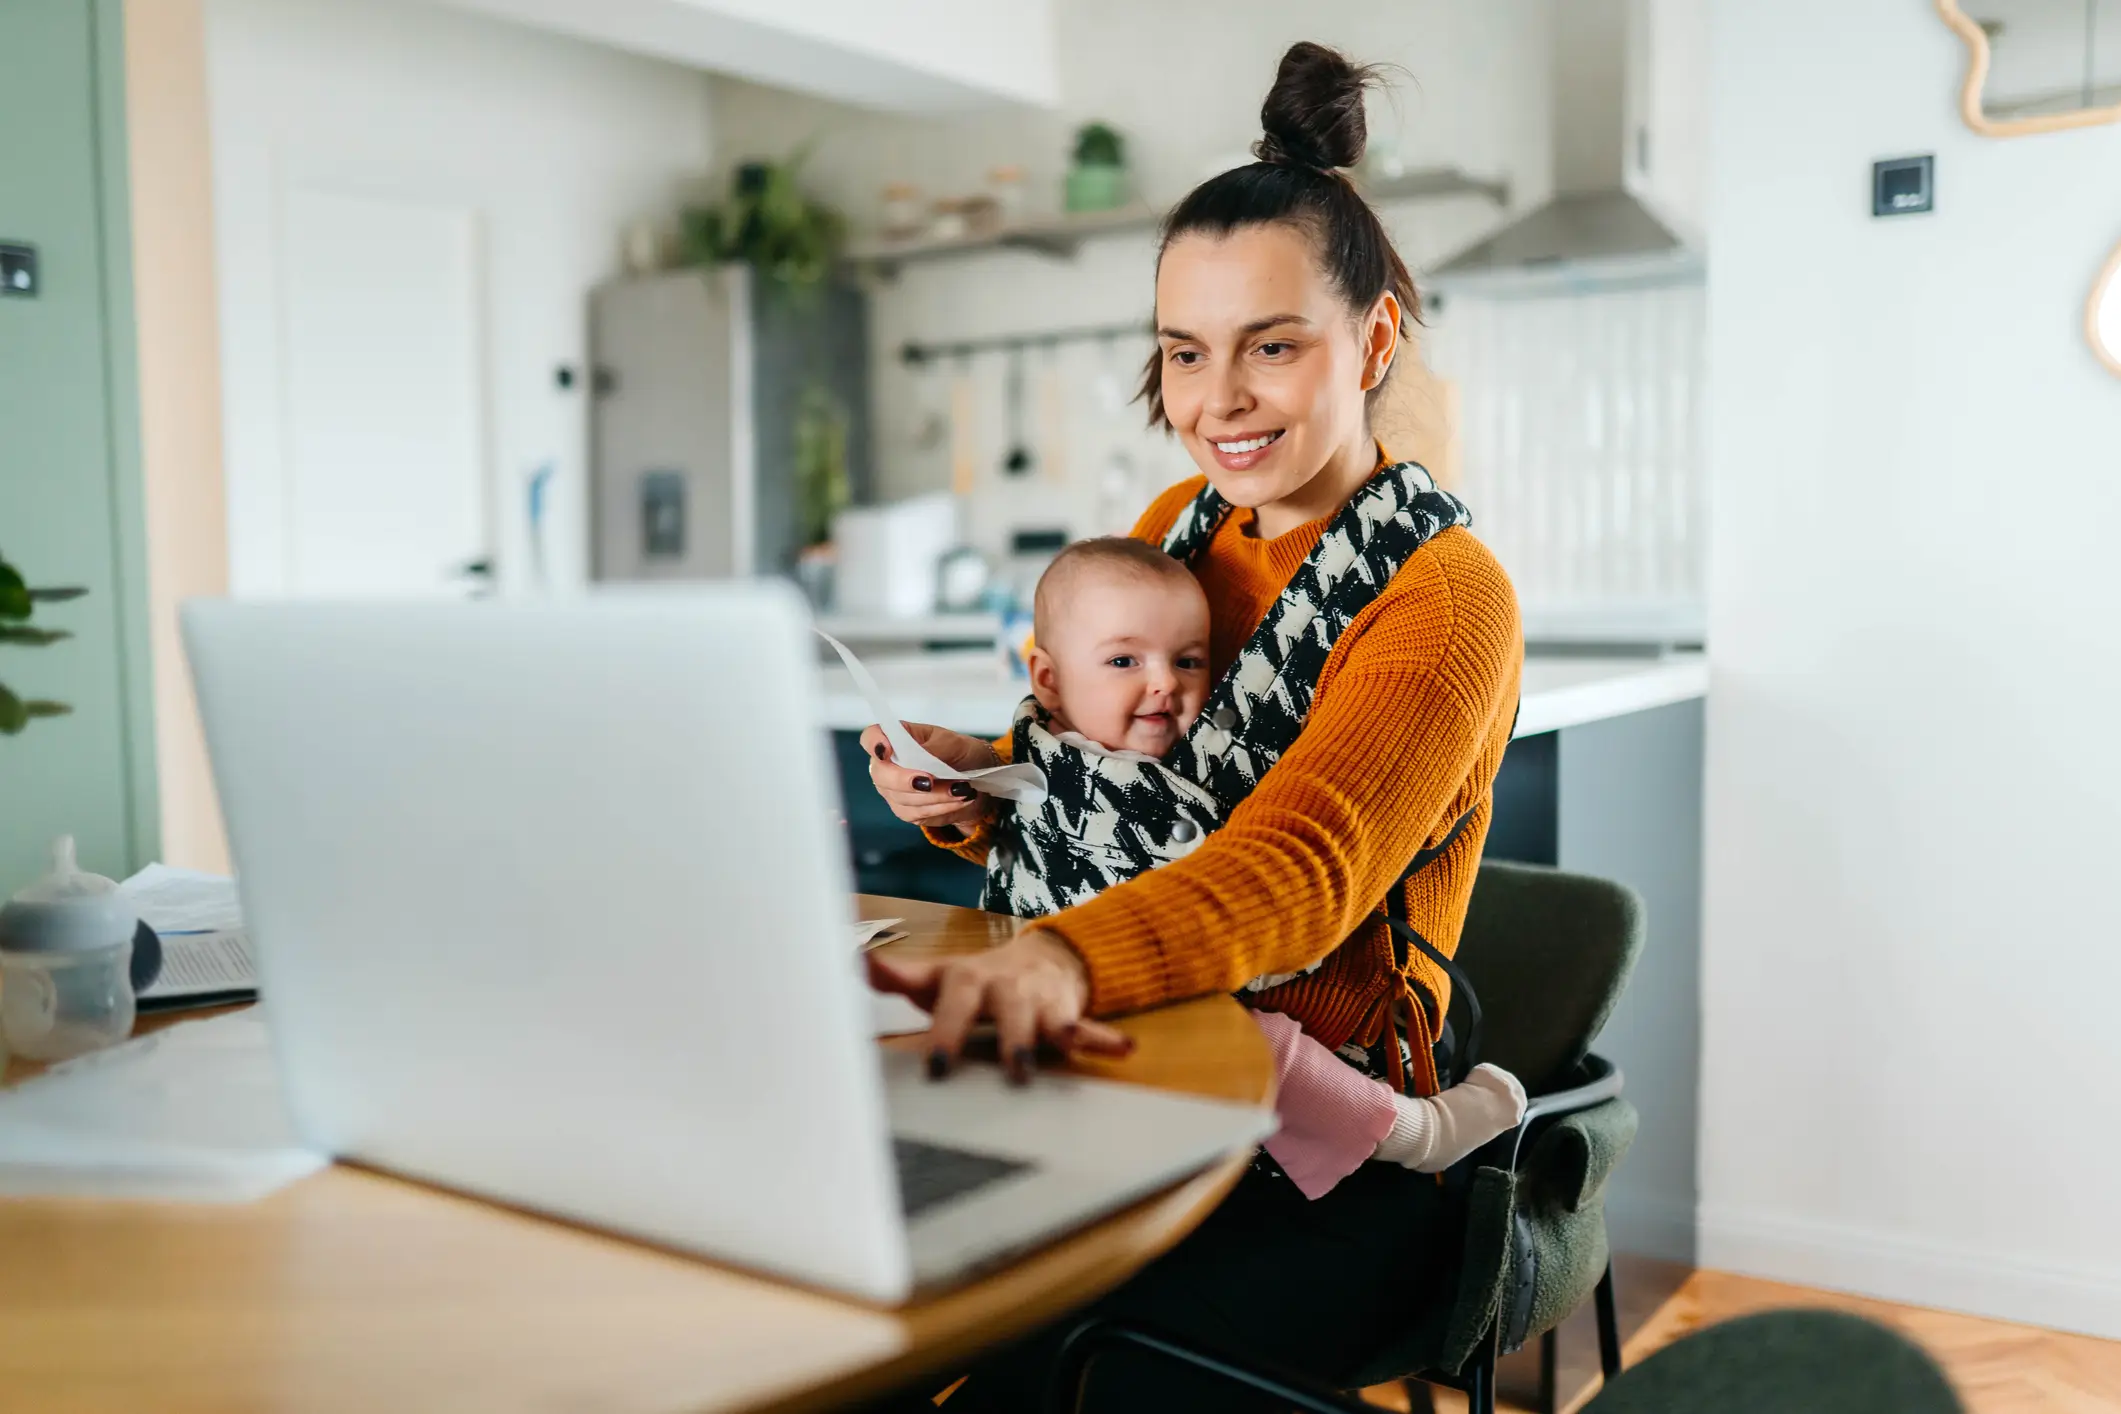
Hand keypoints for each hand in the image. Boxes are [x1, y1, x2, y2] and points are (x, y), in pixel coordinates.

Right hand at [859, 721, 998, 830]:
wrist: (978, 782)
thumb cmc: (963, 754)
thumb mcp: (956, 745)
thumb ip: (935, 749)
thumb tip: (917, 755)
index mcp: (899, 738)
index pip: (871, 737)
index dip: (874, 743)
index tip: (886, 750)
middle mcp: (889, 764)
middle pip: (879, 774)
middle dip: (905, 780)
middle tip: (931, 782)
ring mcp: (894, 790)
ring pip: (900, 798)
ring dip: (934, 796)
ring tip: (962, 789)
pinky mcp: (906, 810)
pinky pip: (915, 814)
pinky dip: (940, 807)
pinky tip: (959, 800)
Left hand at [866, 930, 1132, 1083]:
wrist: (1040, 961)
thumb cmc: (976, 983)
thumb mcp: (937, 977)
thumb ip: (897, 975)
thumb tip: (854, 959)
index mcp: (966, 980)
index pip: (951, 1004)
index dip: (943, 1031)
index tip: (933, 1062)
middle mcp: (1003, 986)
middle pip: (998, 1009)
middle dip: (994, 1036)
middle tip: (983, 1066)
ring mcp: (1037, 1000)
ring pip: (1042, 1019)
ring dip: (1044, 1037)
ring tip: (1042, 1059)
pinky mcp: (1067, 1014)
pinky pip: (1090, 1027)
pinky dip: (1105, 1038)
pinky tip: (1123, 1049)